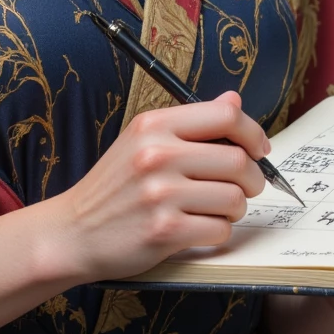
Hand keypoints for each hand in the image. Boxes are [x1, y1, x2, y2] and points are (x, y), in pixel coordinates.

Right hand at [56, 92, 270, 282]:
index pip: (225, 116)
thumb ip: (191, 123)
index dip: (253, 133)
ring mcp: (160, 194)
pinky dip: (216, 232)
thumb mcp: (143, 141)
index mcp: (154, 125)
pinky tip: (196, 228)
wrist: (74, 231)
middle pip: (238, 161)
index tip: (259, 149)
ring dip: (233, 209)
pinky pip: (219, 230)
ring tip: (212, 209)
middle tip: (242, 188)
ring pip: (234, 199)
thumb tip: (234, 101)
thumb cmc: (115, 187)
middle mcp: (157, 154)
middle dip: (251, 179)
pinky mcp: (165, 231)